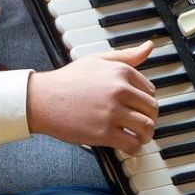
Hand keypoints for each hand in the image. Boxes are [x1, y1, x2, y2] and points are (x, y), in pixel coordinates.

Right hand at [26, 41, 159, 153]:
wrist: (42, 99)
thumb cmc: (67, 80)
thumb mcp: (97, 60)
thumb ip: (126, 56)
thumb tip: (148, 46)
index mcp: (121, 72)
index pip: (150, 90)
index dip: (146, 101)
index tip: (139, 107)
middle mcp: (120, 90)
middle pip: (151, 109)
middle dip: (149, 118)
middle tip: (142, 124)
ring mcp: (112, 112)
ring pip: (146, 127)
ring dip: (146, 135)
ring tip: (139, 136)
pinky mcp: (104, 133)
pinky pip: (132, 144)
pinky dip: (135, 148)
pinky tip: (128, 146)